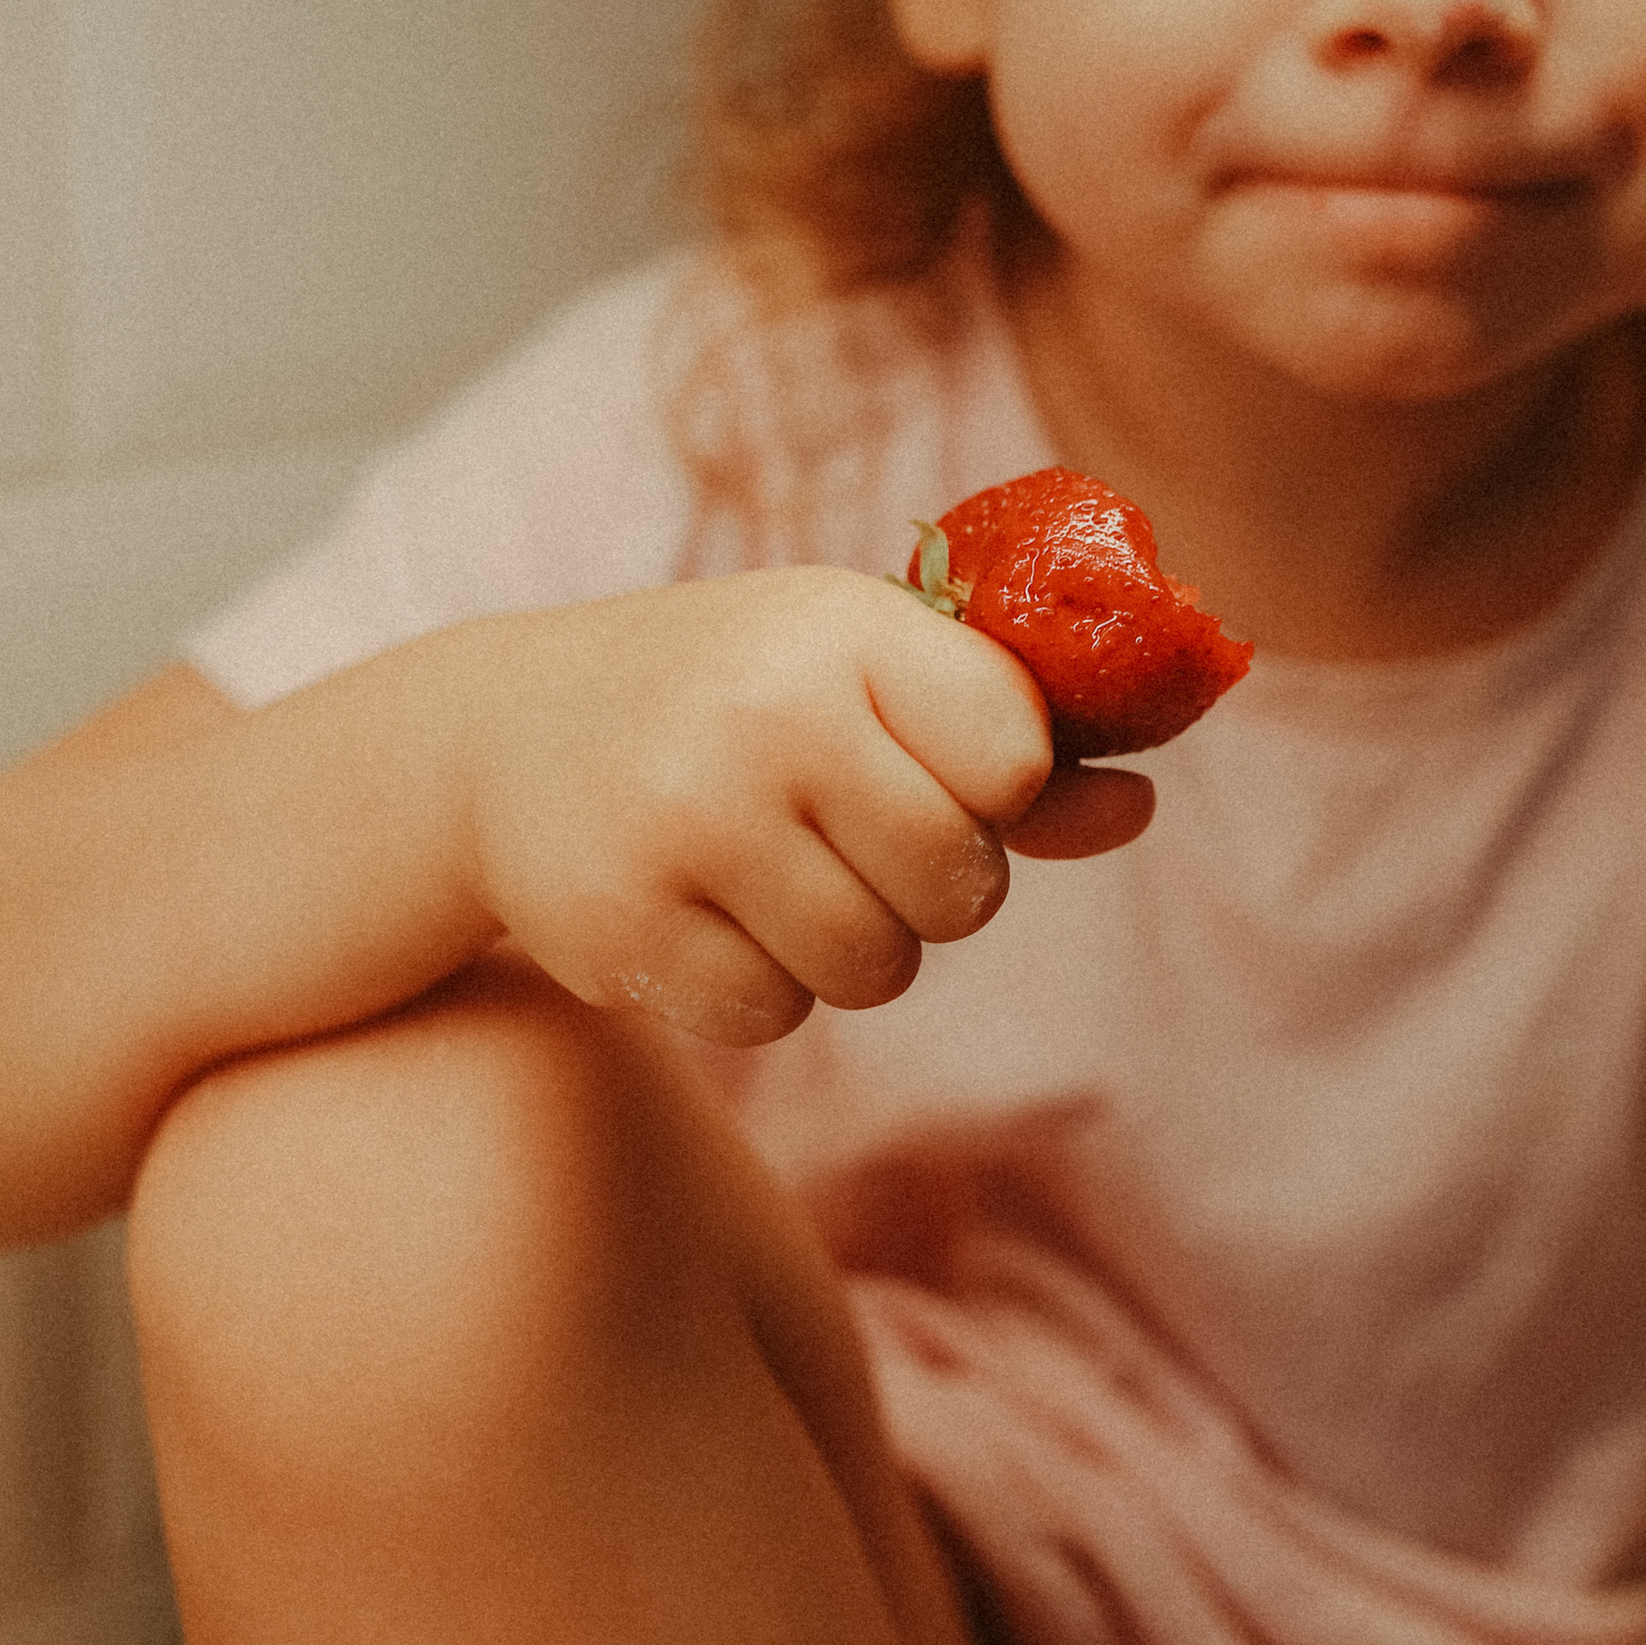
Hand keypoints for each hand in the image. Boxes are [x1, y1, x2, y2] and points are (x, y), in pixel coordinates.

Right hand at [455, 568, 1152, 1042]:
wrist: (507, 733)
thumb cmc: (738, 694)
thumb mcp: (865, 672)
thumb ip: (1013, 744)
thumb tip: (1139, 813)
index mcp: (844, 630)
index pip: (1014, 759)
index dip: (993, 790)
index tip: (935, 770)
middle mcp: (765, 715)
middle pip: (959, 887)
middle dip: (929, 890)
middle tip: (851, 838)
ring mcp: (685, 822)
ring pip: (874, 968)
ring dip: (848, 946)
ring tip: (776, 873)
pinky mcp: (623, 922)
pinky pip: (773, 1014)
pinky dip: (760, 987)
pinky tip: (707, 912)